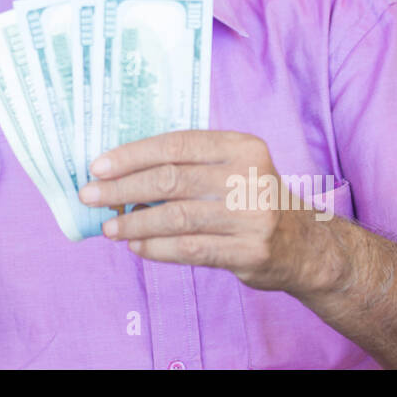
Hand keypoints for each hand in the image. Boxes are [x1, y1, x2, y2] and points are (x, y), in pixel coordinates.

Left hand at [78, 130, 332, 293]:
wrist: (305, 244)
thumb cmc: (251, 199)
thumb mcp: (232, 168)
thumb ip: (188, 166)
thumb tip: (120, 173)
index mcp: (241, 146)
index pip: (176, 145)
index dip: (132, 155)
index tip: (98, 166)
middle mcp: (249, 176)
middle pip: (171, 180)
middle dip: (123, 188)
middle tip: (90, 196)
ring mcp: (252, 216)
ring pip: (177, 218)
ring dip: (135, 223)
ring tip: (109, 228)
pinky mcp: (250, 251)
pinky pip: (191, 249)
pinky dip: (157, 248)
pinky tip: (137, 246)